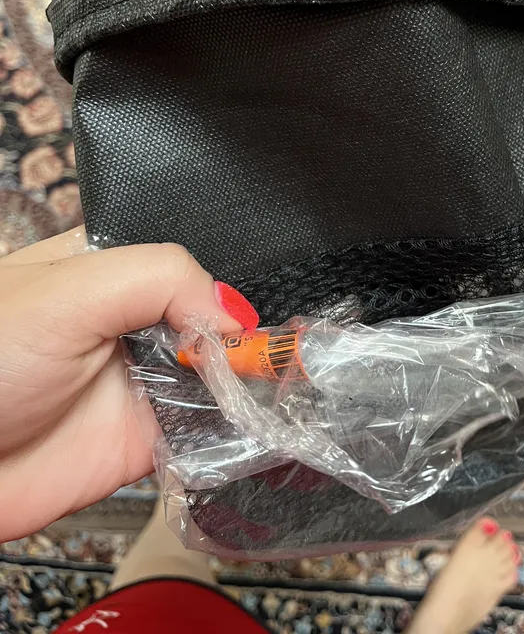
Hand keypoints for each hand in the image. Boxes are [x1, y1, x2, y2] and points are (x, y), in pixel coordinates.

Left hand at [0, 228, 255, 540]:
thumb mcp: (69, 291)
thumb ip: (159, 277)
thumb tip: (234, 311)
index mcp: (114, 268)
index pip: (194, 262)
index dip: (226, 285)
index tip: (246, 315)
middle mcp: (134, 322)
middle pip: (216, 321)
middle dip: (248, 337)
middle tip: (273, 357)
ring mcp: (142, 382)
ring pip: (221, 377)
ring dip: (250, 386)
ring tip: (275, 392)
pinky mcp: (145, 441)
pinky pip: (208, 433)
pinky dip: (235, 433)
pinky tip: (254, 427)